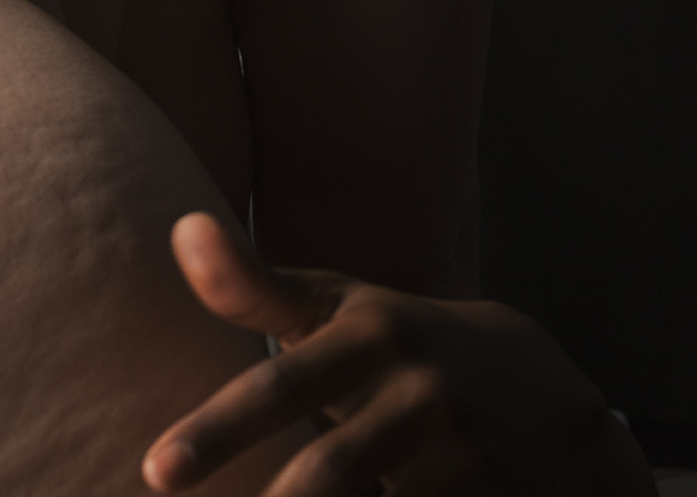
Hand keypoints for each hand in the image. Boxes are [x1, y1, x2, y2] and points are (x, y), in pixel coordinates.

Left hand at [143, 214, 651, 496]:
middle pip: (329, 472)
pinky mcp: (484, 493)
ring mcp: (458, 451)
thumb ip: (253, 285)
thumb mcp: (336, 306)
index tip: (157, 470)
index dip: (223, 427)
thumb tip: (179, 225)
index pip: (284, 379)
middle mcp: (414, 390)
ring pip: (364, 496)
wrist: (539, 393)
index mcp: (366, 334)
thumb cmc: (398, 344)